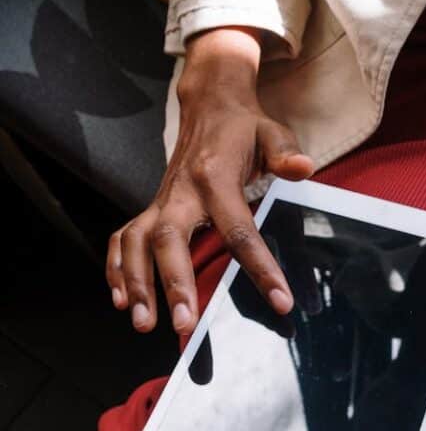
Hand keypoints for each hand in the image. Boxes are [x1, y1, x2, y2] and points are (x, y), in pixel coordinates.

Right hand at [107, 27, 313, 334]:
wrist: (208, 106)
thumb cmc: (244, 128)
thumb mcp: (271, 133)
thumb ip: (285, 152)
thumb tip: (303, 167)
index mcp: (215, 177)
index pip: (238, 229)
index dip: (260, 267)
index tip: (281, 300)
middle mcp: (181, 192)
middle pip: (170, 240)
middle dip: (174, 283)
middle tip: (185, 323)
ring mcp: (160, 202)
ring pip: (137, 244)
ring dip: (137, 284)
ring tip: (145, 323)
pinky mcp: (150, 209)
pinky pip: (123, 240)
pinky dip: (117, 269)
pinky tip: (121, 300)